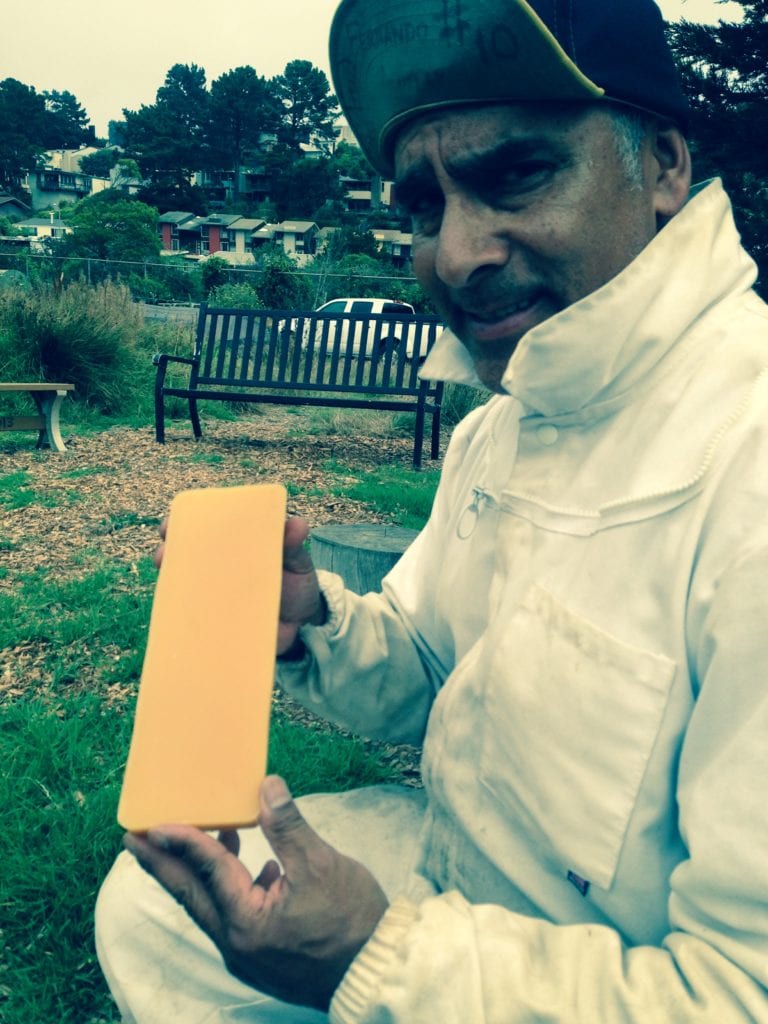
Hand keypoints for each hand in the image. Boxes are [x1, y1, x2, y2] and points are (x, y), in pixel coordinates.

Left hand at [123, 775, 387, 1009]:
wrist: (374, 972)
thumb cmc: (351, 921)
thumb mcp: (321, 865)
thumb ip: (287, 825)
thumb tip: (267, 786)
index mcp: (246, 920)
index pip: (206, 871)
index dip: (182, 842)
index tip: (154, 824)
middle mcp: (236, 943)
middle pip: (191, 895)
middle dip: (163, 864)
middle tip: (134, 839)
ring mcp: (247, 954)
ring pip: (210, 907)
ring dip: (197, 874)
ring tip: (191, 840)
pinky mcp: (262, 957)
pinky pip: (232, 918)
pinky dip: (230, 889)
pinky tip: (252, 866)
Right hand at [154, 514, 324, 654]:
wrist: (304, 621)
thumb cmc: (295, 580)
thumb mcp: (296, 560)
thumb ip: (293, 544)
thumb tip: (298, 525)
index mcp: (230, 548)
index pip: (197, 531)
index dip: (179, 525)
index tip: (170, 525)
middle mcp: (215, 571)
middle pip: (179, 560)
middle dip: (166, 555)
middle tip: (164, 556)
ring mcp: (213, 599)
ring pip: (180, 592)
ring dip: (170, 590)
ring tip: (171, 591)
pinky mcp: (217, 626)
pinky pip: (195, 626)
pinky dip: (185, 626)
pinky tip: (180, 627)